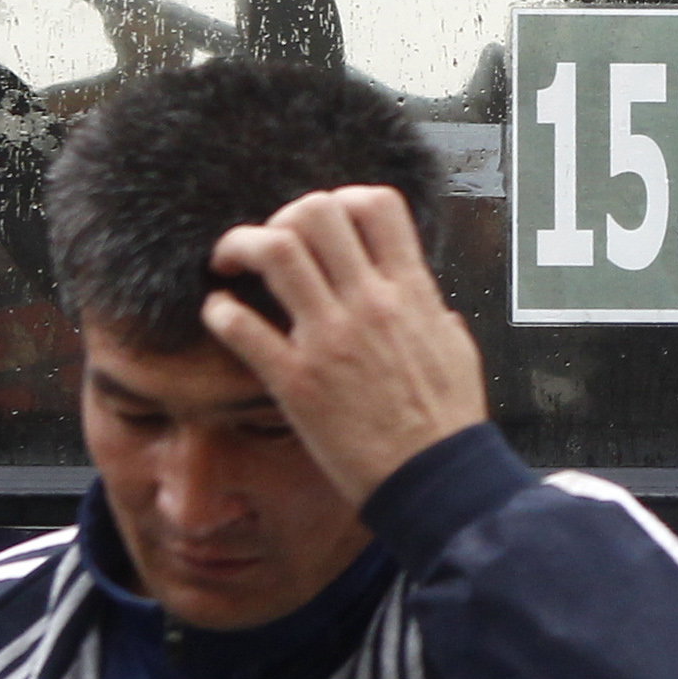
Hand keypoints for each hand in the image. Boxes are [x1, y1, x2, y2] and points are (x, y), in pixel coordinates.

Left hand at [204, 186, 488, 506]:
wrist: (435, 479)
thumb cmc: (448, 423)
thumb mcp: (458, 352)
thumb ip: (435, 316)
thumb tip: (428, 304)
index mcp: (412, 293)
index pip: (376, 205)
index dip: (342, 199)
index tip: (326, 224)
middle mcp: (369, 305)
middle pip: (316, 213)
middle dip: (284, 218)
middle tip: (271, 243)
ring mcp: (330, 339)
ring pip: (275, 251)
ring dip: (242, 246)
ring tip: (231, 263)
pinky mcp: (296, 381)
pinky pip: (241, 325)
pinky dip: (220, 311)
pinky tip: (219, 315)